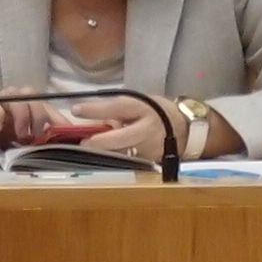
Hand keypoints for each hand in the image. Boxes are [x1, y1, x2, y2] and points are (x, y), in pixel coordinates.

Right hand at [0, 90, 67, 146]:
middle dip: (38, 113)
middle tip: (35, 134)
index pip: (45, 105)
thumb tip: (62, 144)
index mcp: (24, 111)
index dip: (57, 116)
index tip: (66, 130)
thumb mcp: (22, 146)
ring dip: (21, 113)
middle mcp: (11, 104)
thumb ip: (39, 142)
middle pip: (30, 93)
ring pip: (13, 93)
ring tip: (19, 135)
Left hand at [44, 92, 179, 159]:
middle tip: (83, 143)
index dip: (96, 109)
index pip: (117, 107)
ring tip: (89, 149)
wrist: (185, 129)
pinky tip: (106, 156)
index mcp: (143, 107)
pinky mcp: (151, 160)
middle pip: (121, 137)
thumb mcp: (140, 102)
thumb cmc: (156, 111)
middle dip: (100, 142)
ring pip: (124, 152)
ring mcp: (150, 147)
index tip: (76, 110)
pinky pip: (130, 159)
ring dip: (106, 152)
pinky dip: (117, 158)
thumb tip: (97, 120)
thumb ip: (120, 110)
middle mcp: (147, 128)